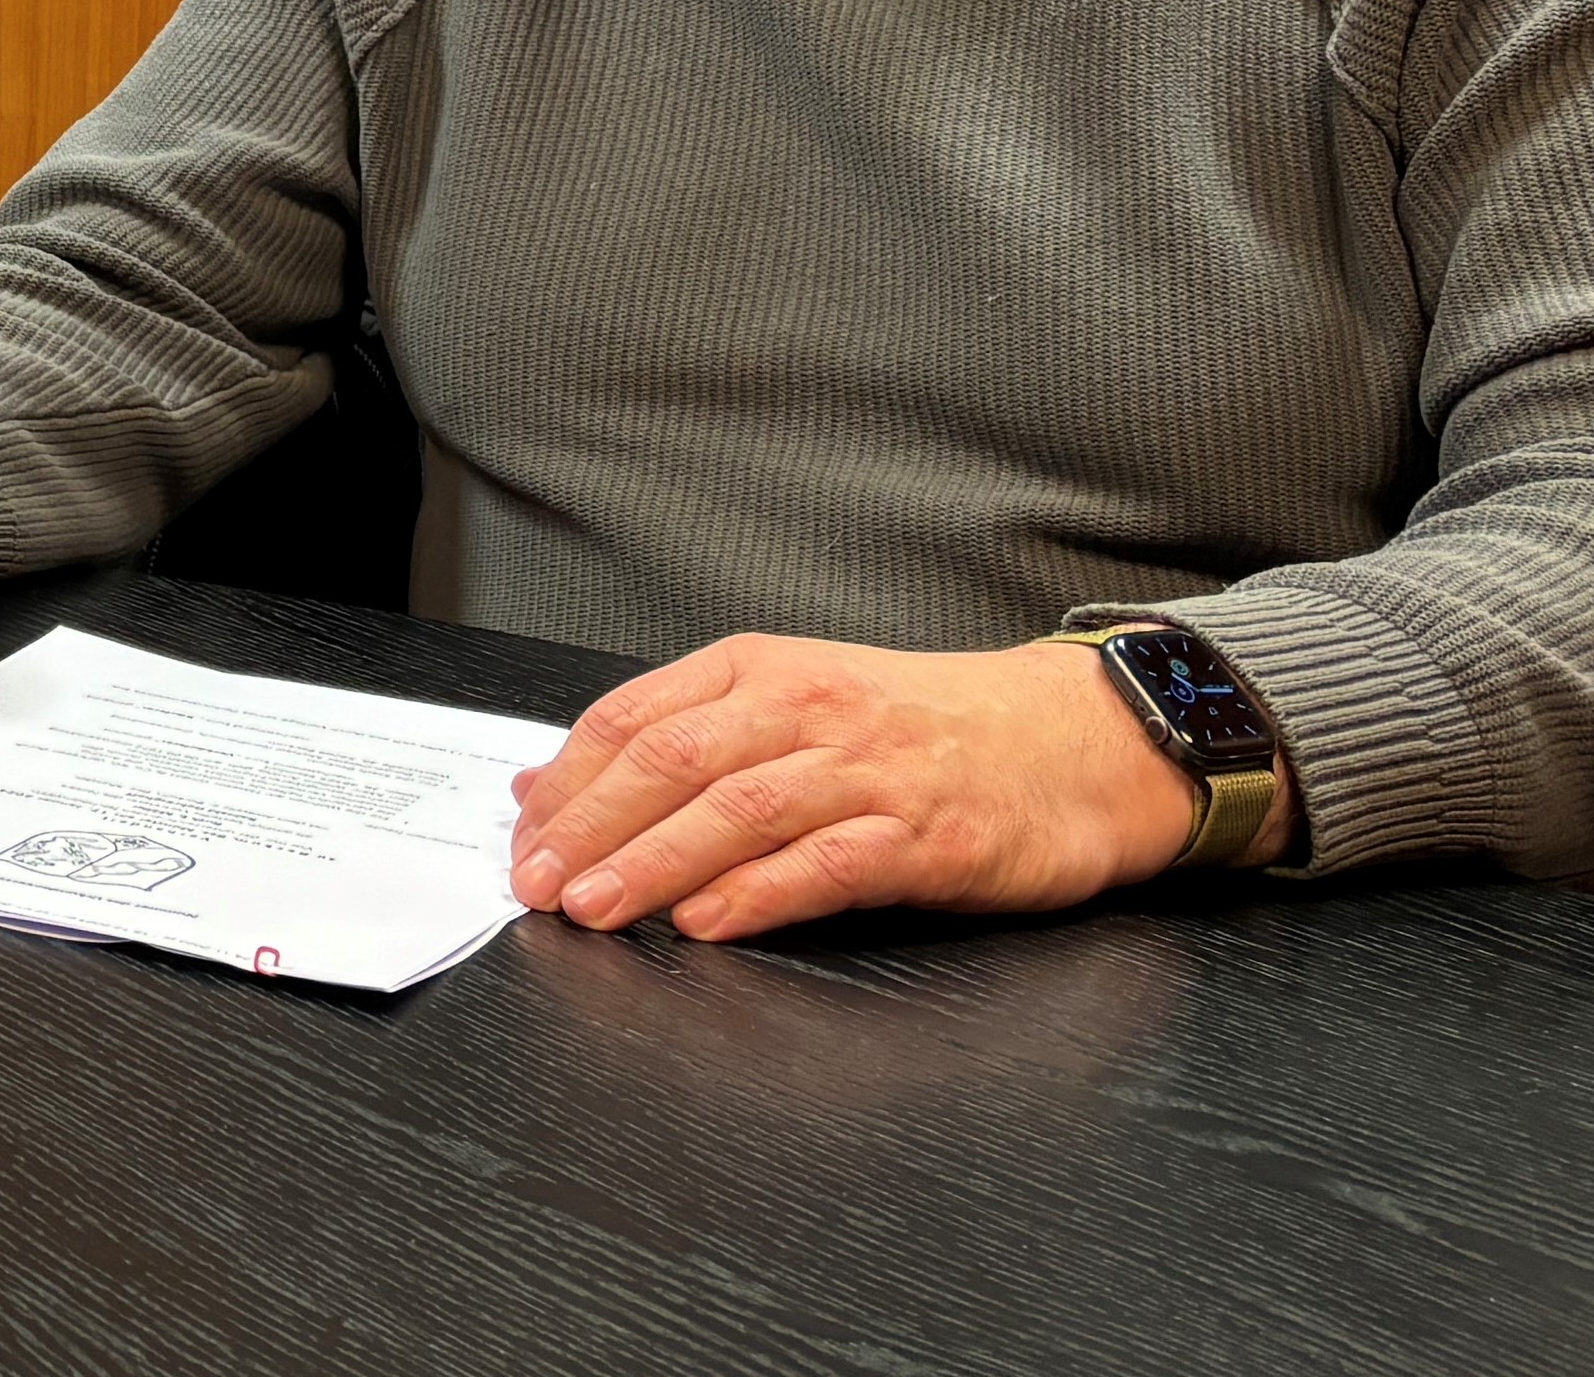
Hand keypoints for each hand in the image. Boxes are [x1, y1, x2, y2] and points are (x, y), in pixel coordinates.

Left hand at [506, 632, 1237, 941]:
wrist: (1074, 739)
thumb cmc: (922, 728)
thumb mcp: (793, 705)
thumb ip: (674, 739)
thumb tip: (543, 785)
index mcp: (761, 670)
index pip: (635, 717)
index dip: (567, 781)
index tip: (519, 835)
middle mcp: (809, 709)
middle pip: (672, 761)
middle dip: (590, 826)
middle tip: (535, 882)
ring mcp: (868, 771)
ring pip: (737, 811)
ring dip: (653, 863)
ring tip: (594, 908)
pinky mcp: (925, 835)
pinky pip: (826, 864)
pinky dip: (758, 895)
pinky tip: (705, 923)